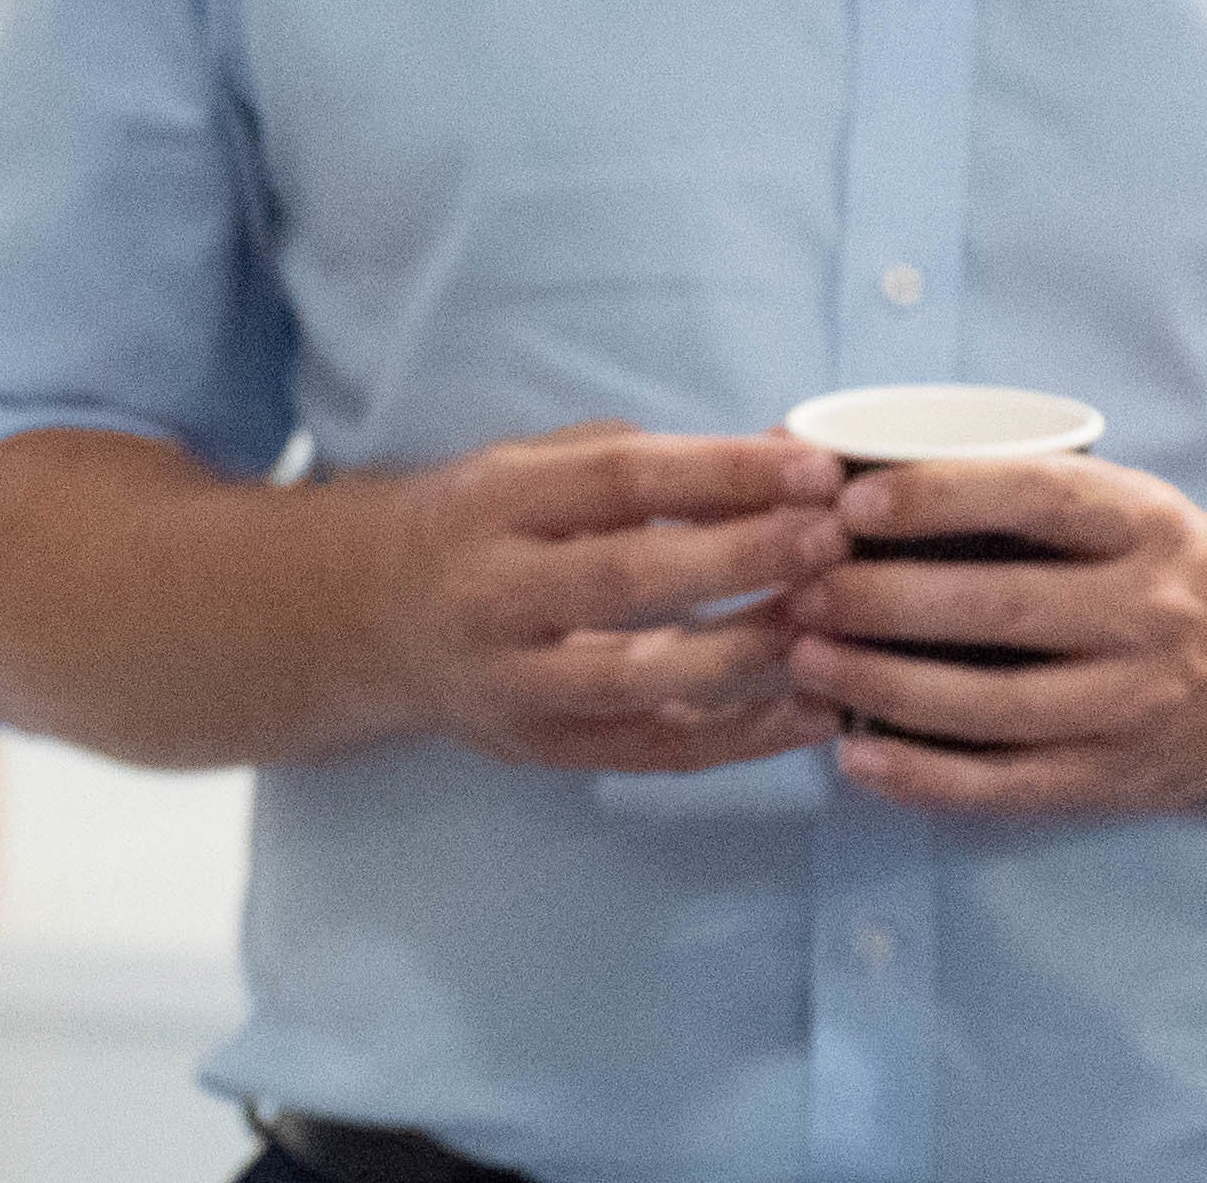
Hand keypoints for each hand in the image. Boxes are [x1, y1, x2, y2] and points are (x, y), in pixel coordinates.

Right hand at [377, 422, 849, 768]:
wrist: (371, 619)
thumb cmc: (482, 527)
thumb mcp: (536, 469)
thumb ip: (645, 464)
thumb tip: (783, 456)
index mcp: (493, 502)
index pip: (617, 479)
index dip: (720, 472)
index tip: (811, 467)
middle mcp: (494, 593)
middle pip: (627, 578)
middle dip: (741, 557)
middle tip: (831, 540)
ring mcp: (515, 682)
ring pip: (642, 676)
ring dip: (749, 652)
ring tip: (835, 622)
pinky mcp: (545, 749)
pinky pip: (656, 750)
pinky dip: (744, 737)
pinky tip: (814, 711)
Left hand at [785, 453, 1206, 815]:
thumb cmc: (1164, 565)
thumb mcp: (1119, 503)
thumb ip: (1009, 487)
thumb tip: (851, 461)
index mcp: (1145, 524)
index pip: (1037, 499)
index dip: (938, 497)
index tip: (849, 500)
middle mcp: (1150, 614)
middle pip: (1001, 609)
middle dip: (884, 600)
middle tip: (801, 589)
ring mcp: (1138, 705)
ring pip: (996, 706)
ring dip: (886, 687)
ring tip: (806, 661)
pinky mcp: (1120, 778)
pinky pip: (1011, 786)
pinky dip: (926, 778)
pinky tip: (857, 759)